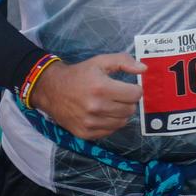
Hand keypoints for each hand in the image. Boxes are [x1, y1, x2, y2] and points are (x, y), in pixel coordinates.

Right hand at [31, 52, 145, 141]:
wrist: (52, 90)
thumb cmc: (79, 74)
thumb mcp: (100, 62)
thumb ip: (123, 61)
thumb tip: (143, 69)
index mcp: (101, 88)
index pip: (135, 94)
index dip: (134, 89)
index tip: (127, 87)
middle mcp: (96, 107)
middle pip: (130, 109)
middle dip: (127, 101)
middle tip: (117, 95)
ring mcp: (90, 123)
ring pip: (123, 122)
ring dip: (120, 113)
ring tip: (109, 104)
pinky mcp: (86, 133)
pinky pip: (110, 131)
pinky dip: (110, 123)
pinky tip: (101, 113)